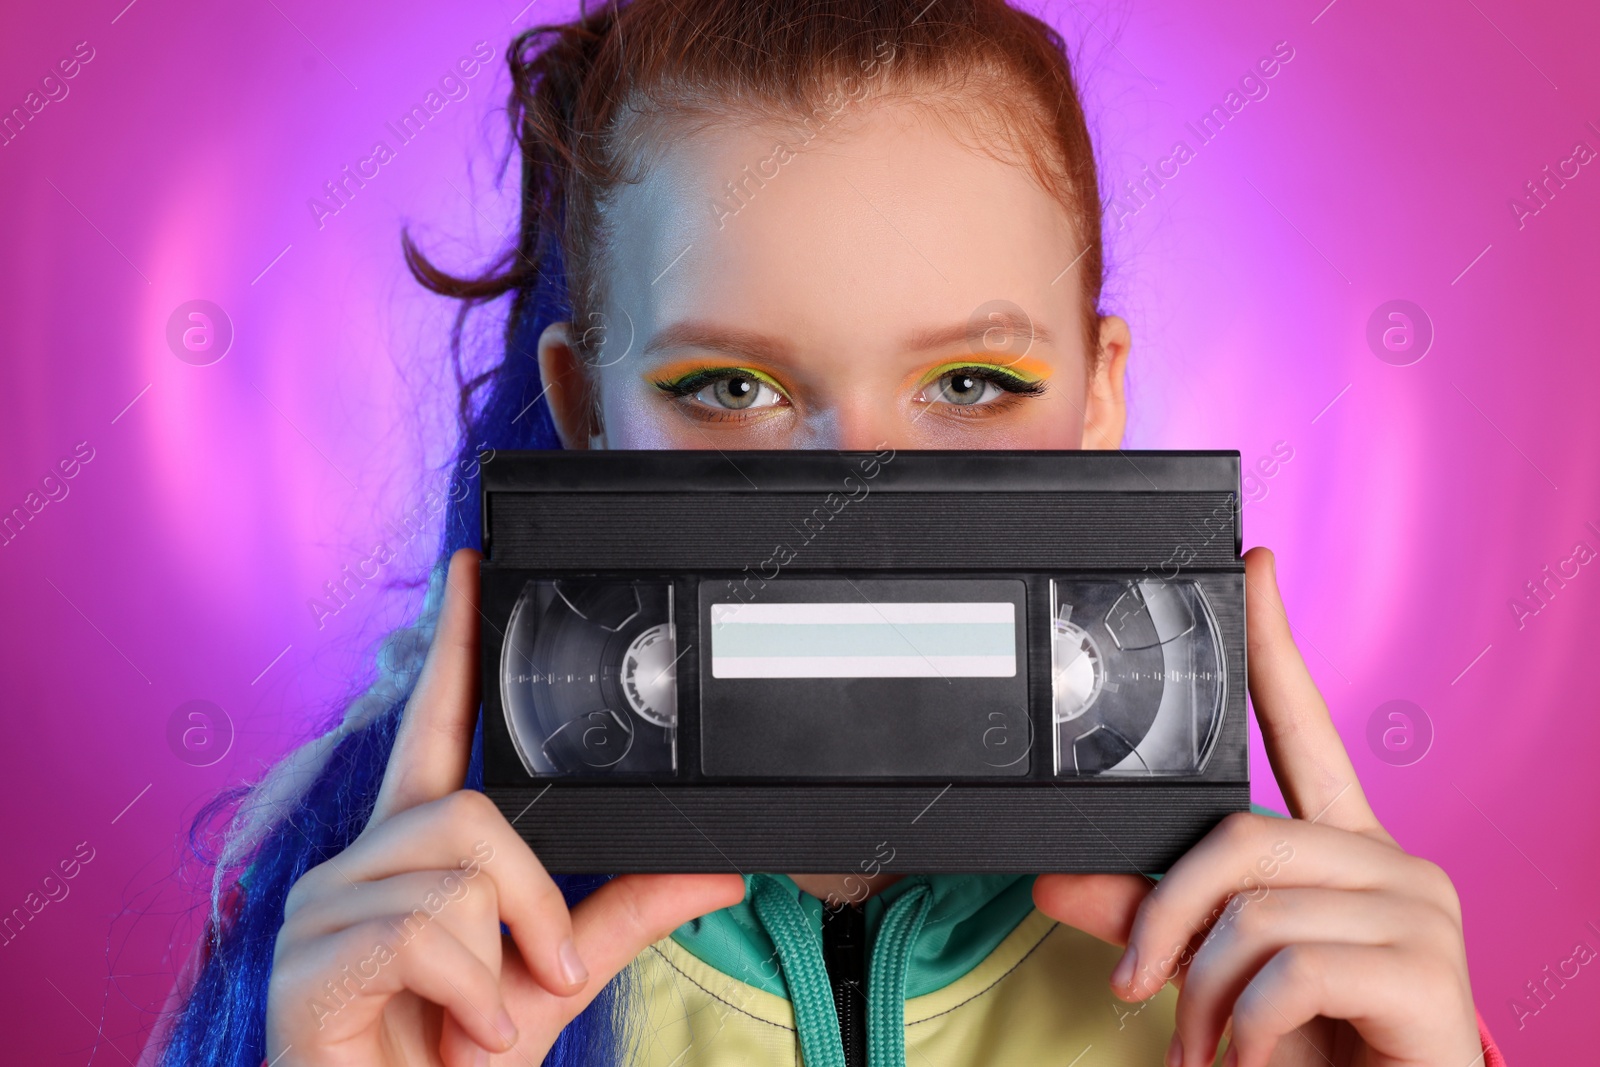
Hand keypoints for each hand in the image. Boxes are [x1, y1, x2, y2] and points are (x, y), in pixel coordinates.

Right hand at [265, 549, 744, 1065]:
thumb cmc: (457, 1059)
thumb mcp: (556, 978)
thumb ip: (627, 915)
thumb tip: (717, 870)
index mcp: (411, 853)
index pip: (432, 728)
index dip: (451, 646)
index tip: (472, 569)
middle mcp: (357, 864)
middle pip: (466, 808)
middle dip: (535, 898)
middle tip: (545, 971)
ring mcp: (320, 911)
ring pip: (458, 873)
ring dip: (506, 958)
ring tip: (484, 1017)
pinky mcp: (303, 966)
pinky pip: (422, 932)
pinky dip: (472, 994)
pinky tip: (457, 1035)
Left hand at [1033, 547, 1480, 1066]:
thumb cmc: (1315, 1047)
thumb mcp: (1219, 975)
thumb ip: (1148, 918)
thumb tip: (1052, 880)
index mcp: (1340, 847)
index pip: (1302, 725)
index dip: (1273, 645)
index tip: (1250, 568)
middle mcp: (1389, 859)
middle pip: (1239, 835)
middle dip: (1165, 920)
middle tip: (1138, 992)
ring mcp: (1419, 907)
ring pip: (1254, 907)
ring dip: (1201, 992)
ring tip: (1206, 1046)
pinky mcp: (1429, 968)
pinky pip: (1290, 965)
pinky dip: (1244, 1023)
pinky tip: (1252, 1055)